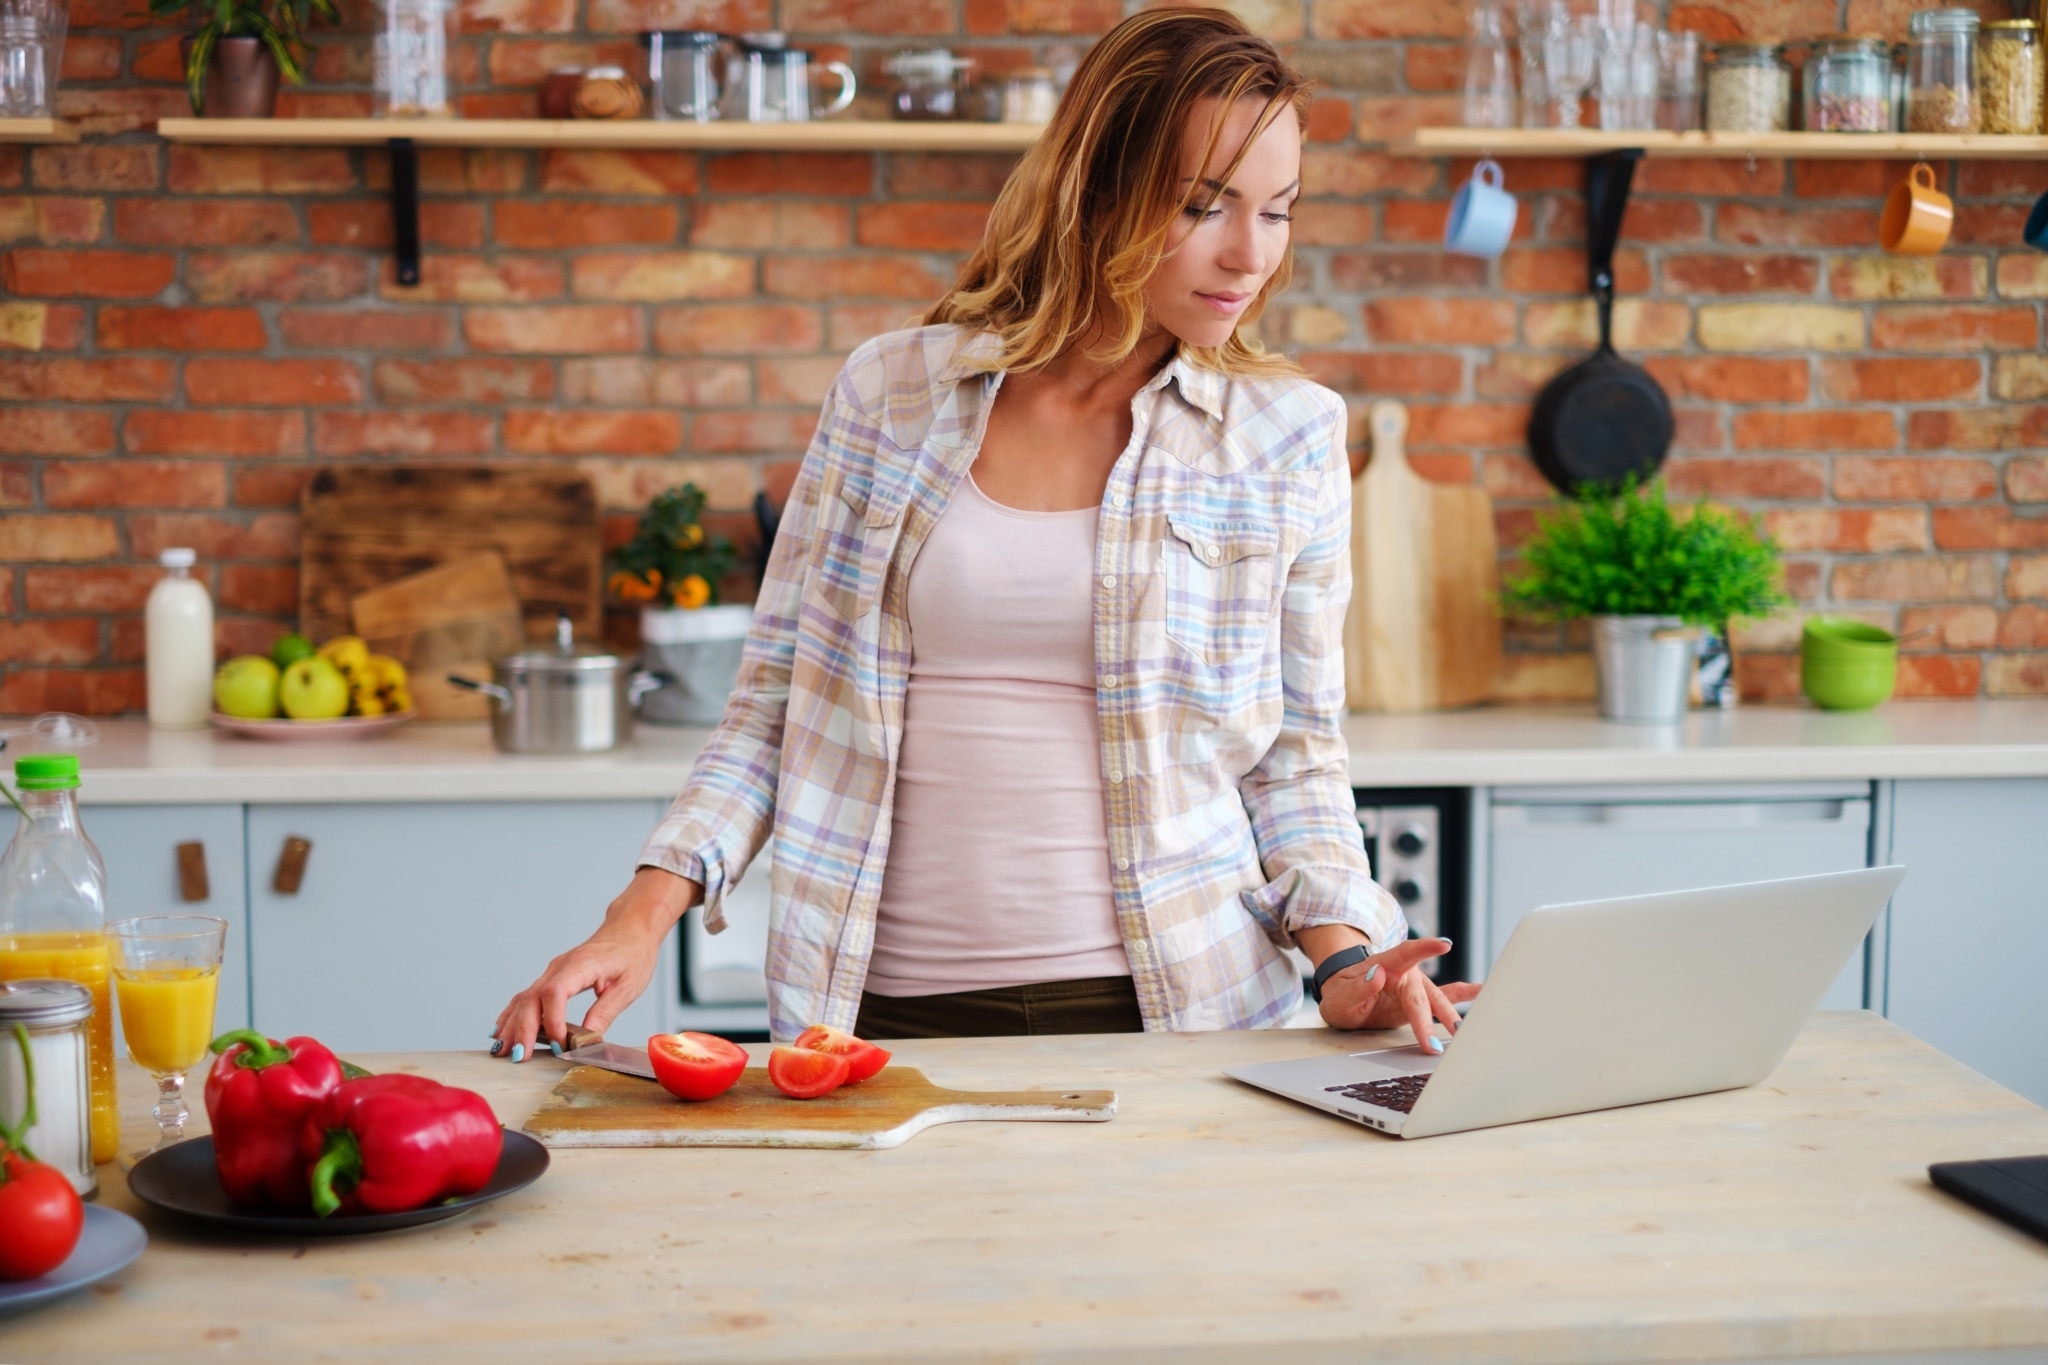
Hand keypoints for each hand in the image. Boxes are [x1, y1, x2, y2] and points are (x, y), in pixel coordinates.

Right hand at [490, 867, 700, 1061]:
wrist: (630, 929)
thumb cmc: (633, 954)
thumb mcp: (628, 987)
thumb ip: (605, 1013)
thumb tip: (586, 1040)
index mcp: (581, 965)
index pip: (555, 993)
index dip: (553, 1021)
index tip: (560, 1045)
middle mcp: (560, 967)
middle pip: (531, 998)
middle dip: (523, 1030)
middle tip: (519, 1057)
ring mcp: (552, 972)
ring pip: (523, 999)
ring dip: (511, 1025)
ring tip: (502, 1051)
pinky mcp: (551, 978)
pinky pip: (526, 997)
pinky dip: (513, 1015)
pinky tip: (502, 1032)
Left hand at [1314, 937, 1480, 1050]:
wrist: (1344, 997)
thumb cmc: (1341, 992)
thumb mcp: (1340, 994)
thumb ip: (1358, 986)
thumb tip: (1378, 975)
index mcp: (1386, 964)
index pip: (1406, 954)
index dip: (1425, 949)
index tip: (1444, 945)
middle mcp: (1405, 974)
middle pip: (1421, 996)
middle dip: (1427, 1020)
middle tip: (1431, 1045)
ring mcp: (1415, 988)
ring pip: (1437, 1001)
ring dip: (1449, 1017)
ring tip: (1462, 1031)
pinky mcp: (1419, 1002)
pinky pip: (1445, 997)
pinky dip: (1464, 996)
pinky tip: (1483, 993)